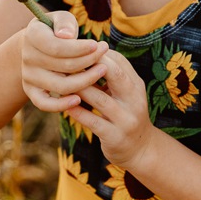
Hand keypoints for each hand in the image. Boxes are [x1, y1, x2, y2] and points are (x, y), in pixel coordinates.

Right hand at [21, 11, 108, 111]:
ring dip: (86, 80)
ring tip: (102, 70)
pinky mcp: (31, 91)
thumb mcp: (60, 19)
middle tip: (106, 54)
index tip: (98, 45)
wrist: (38, 46)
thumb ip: (65, 23)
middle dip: (89, 61)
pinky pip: (44, 104)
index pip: (57, 47)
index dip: (80, 48)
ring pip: (61, 85)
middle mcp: (27, 57)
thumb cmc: (56, 30)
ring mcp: (28, 76)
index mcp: (32, 36)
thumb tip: (67, 36)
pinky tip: (79, 100)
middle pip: (64, 66)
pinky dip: (61, 105)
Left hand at [66, 49, 156, 171]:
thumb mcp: (125, 94)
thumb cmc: (125, 114)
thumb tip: (84, 54)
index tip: (75, 49)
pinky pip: (93, 121)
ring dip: (79, 88)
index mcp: (135, 85)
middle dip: (90, 64)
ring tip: (60, 81)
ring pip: (100, 98)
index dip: (96, 53)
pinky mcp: (115, 137)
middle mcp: (134, 99)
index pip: (118, 60)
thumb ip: (110, 76)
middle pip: (115, 74)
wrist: (140, 149)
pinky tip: (64, 106)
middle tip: (67, 60)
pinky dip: (78, 112)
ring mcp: (126, 119)